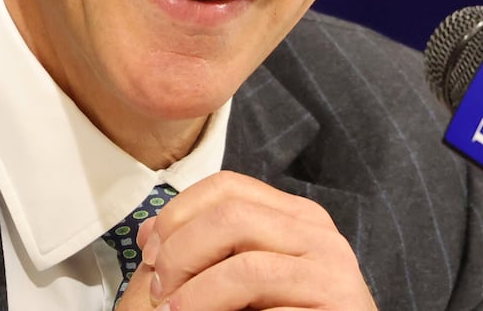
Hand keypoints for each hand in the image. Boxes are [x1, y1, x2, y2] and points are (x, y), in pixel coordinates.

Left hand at [114, 171, 377, 310]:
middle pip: (232, 217)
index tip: (150, 253)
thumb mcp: (243, 274)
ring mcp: (332, 276)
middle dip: (181, 254)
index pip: (226, 187)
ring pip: (246, 268)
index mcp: (295, 216)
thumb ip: (206, 249)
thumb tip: (150, 232)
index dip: (176, 215)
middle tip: (160, 291)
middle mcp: (318, 236)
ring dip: (196, 296)